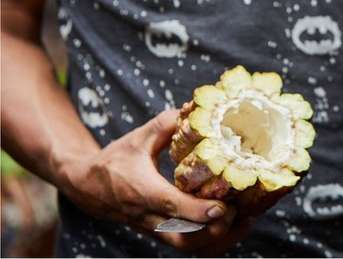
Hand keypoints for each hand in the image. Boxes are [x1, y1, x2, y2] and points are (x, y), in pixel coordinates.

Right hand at [57, 109, 249, 253]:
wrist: (88, 186)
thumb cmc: (117, 159)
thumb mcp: (139, 137)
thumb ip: (167, 124)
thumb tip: (195, 108)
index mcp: (142, 190)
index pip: (171, 206)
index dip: (198, 211)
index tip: (223, 207)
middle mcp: (149, 216)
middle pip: (183, 238)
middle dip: (215, 231)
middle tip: (240, 212)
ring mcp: (155, 229)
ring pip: (188, 247)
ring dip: (218, 240)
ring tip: (245, 222)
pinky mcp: (161, 234)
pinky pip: (188, 246)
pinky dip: (212, 242)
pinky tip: (233, 227)